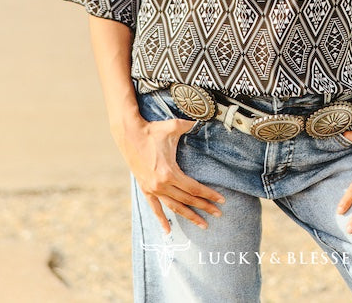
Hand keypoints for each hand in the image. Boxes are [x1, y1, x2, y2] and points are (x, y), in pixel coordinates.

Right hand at [117, 115, 224, 233]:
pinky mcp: (145, 188)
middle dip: (204, 207)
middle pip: (187, 200)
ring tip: (203, 224)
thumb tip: (201, 121)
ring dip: (189, 216)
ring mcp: (152, 188)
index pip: (194, 188)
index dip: (209, 195)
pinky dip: (161, 220)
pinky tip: (167, 231)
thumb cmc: (153, 130)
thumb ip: (190, 125)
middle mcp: (161, 185)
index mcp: (169, 172)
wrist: (129, 134)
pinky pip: (155, 208)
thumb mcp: (174, 126)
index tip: (221, 200)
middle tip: (219, 214)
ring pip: (174, 207)